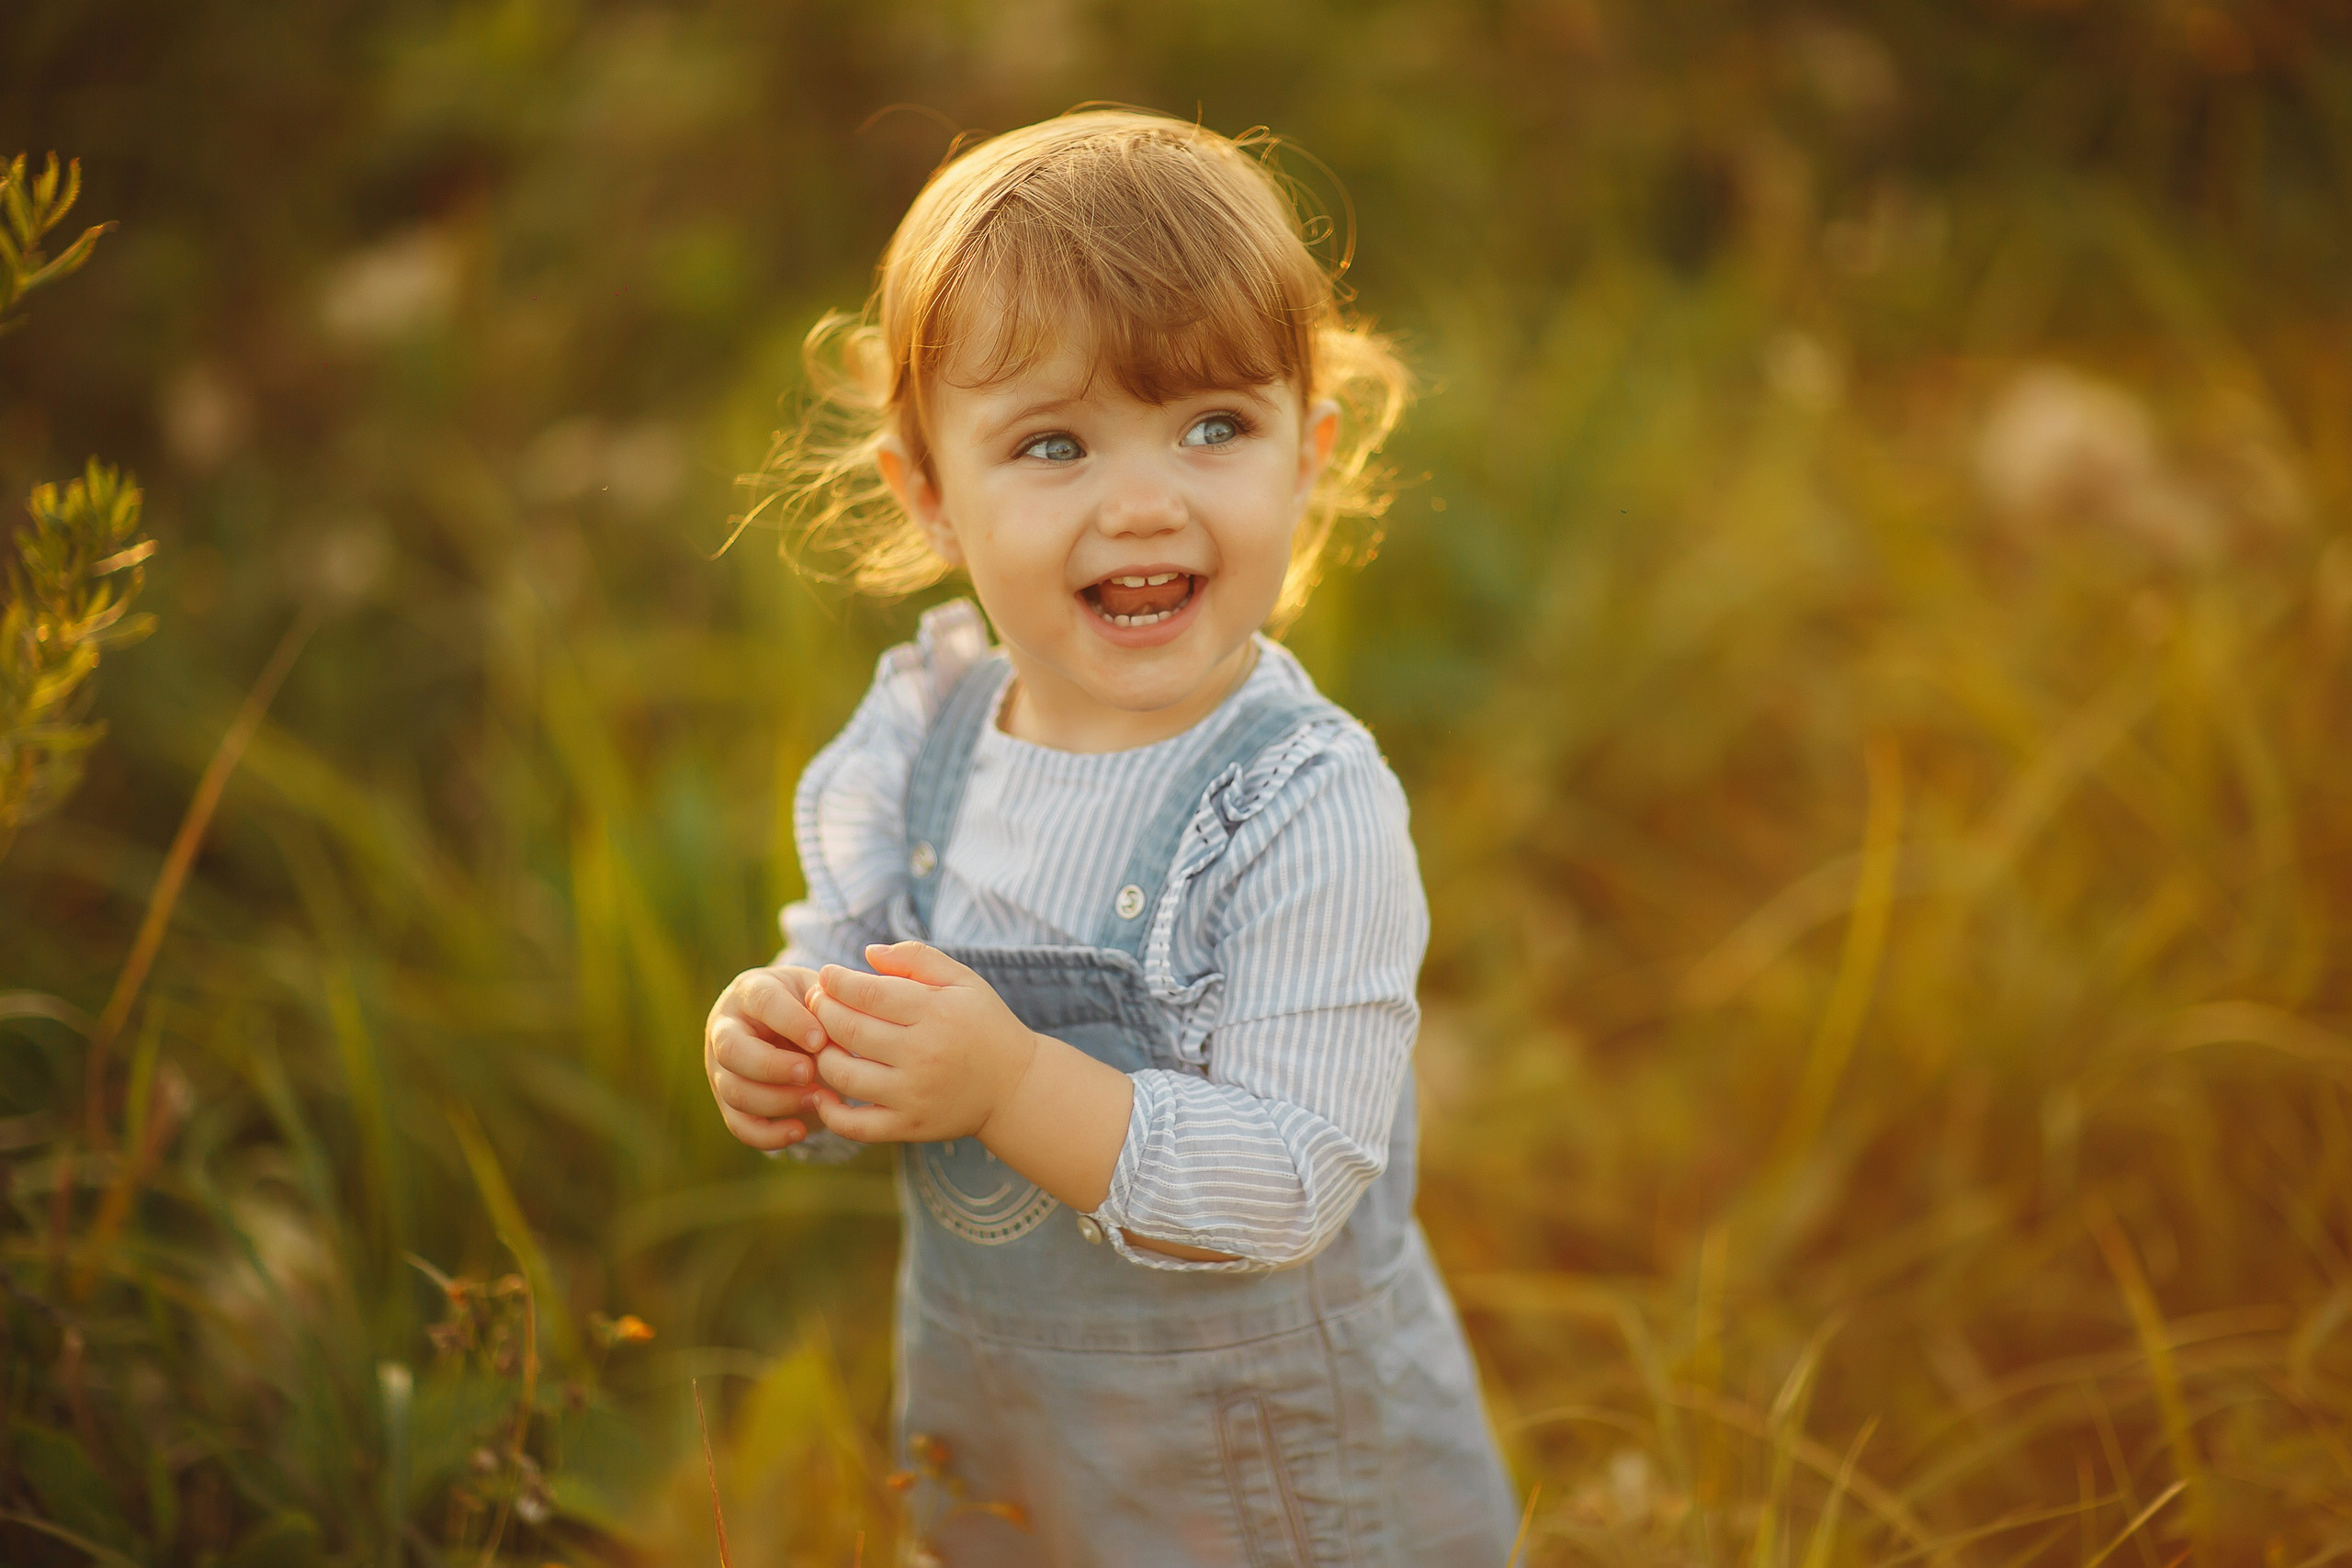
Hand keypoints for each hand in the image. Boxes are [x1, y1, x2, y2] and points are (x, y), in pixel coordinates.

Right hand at [704, 963, 827, 1151]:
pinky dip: (769, 1135)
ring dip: (777, 1101)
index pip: (762, 1002)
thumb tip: (844, 1035)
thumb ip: (828, 1009)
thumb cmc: (810, 1006)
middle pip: (732, 1050)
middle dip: (772, 1066)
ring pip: (735, 1091)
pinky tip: (800, 1131)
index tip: (820, 1040)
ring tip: (818, 1099)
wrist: (792, 1028)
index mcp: (750, 991)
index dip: (790, 1021)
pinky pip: (739, 1125)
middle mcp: (725, 1029)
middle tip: (809, 1073)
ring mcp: (721, 1068)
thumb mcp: (819, 997)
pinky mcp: (728, 1102)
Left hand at [804, 943, 1040, 1144]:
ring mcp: (914, 1094)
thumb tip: (866, 953)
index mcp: (935, 1012)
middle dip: (822, 1010)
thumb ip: (916, 958)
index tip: (827, 976)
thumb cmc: (984, 1025)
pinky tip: (823, 1093)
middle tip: (816, 1002)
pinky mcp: (909, 1127)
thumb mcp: (963, 981)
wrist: (1016, 1087)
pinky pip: (854, 1125)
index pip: (867, 992)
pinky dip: (829, 1111)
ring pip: (842, 1074)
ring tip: (821, 1041)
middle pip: (848, 1029)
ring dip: (820, 1054)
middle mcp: (923, 1054)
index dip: (837, 982)